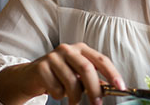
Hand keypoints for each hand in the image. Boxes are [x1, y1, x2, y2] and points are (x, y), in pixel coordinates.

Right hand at [0, 43, 124, 104]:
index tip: (120, 87)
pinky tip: (55, 91)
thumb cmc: (58, 75)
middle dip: (94, 89)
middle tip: (97, 103)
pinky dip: (59, 95)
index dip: (112, 73)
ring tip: (73, 101)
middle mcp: (68, 49)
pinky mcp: (41, 67)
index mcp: (81, 49)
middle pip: (86, 69)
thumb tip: (111, 88)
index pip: (101, 59)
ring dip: (74, 97)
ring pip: (71, 81)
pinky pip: (56, 88)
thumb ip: (93, 79)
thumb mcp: (77, 75)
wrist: (29, 77)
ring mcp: (53, 56)